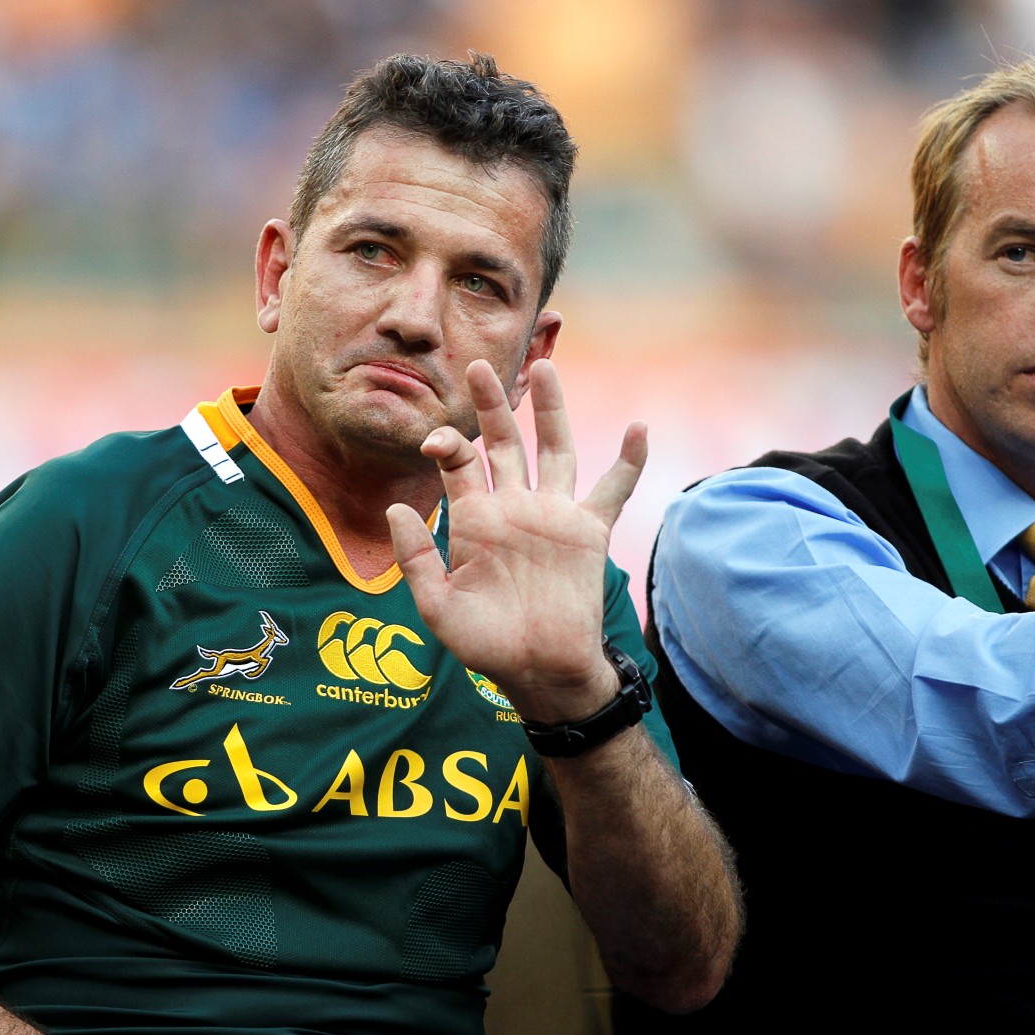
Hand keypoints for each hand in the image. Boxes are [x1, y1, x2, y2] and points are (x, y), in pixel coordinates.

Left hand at [387, 358, 646, 720]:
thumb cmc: (486, 644)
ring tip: (548, 366)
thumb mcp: (438, 606)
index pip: (459, 463)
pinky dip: (628, 460)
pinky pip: (612, 488)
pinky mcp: (589, 530)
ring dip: (552, 409)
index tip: (435, 441)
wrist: (539, 671)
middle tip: (479, 364)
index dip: (447, 444)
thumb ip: (417, 558)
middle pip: (504, 441)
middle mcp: (513, 506)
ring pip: (556, 449)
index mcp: (474, 518)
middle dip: (493, 403)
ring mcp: (553, 514)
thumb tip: (396, 508)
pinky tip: (638, 428)